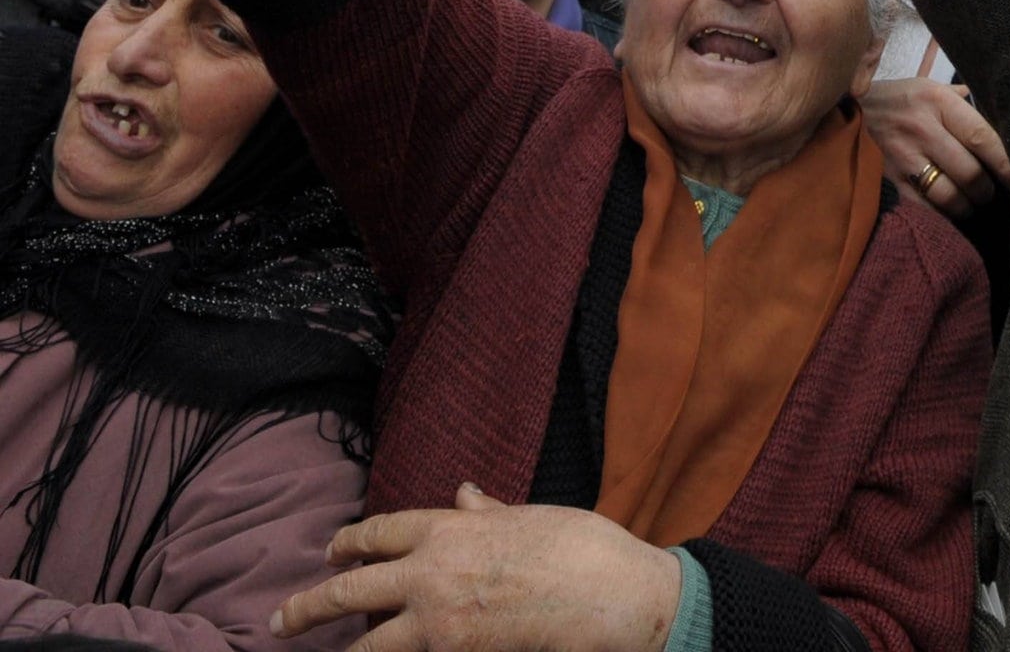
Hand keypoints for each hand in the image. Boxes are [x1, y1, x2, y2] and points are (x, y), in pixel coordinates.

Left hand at [273, 484, 679, 651]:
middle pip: (352, 590)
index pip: (381, 532)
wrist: (610, 596)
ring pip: (369, 644)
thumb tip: (464, 492)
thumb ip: (488, 512)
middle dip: (309, 605)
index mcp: (451, 529)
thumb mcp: (530, 516)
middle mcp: (433, 574)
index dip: (349, 542)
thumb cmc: (579, 547)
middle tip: (280, 619)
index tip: (330, 553)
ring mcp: (440, 624)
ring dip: (343, 650)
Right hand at [859, 76, 1009, 220]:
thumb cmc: (894, 100)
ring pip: (950, 196)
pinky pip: (925, 209)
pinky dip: (942, 216)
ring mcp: (903, 158)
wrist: (843, 113)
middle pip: (970, 173)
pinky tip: (946, 212)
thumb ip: (959, 99)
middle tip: (989, 193)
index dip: (1005, 162)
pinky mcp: (889, 182)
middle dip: (986, 190)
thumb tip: (995, 108)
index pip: (982, 137)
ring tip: (971, 204)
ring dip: (967, 206)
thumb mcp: (925, 88)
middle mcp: (922, 129)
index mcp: (937, 102)